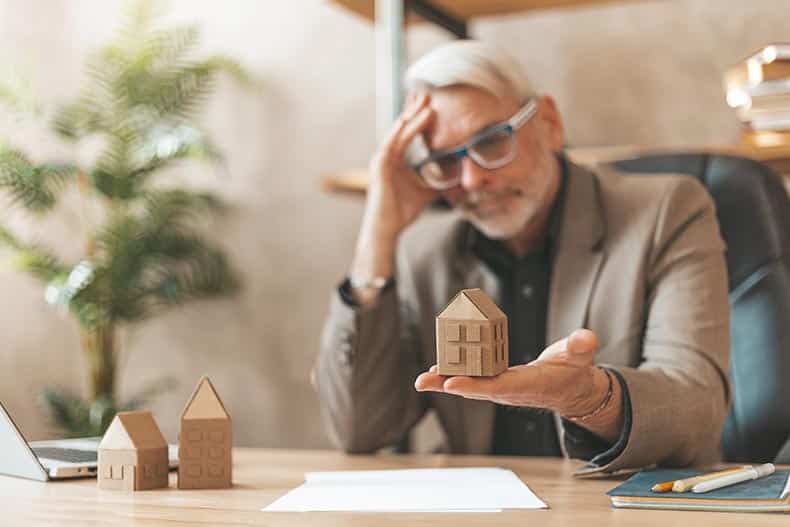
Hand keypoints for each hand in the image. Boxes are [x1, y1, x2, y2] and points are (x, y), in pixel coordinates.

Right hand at [349, 93, 439, 304]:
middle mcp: (386, 156)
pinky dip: (405, 130)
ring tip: (426, 102)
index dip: (418, 119)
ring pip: (399, 131)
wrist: (387, 228)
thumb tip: (460, 181)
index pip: (407, 134)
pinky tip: (415, 118)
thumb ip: (439, 184)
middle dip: (415, 110)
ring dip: (412, 116)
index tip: (432, 105)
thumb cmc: (401, 212)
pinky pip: (394, 142)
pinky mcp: (380, 165)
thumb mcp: (426, 193)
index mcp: (394, 160)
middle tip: (429, 93)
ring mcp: (381, 159)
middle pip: (402, 127)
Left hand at [414, 329, 607, 416]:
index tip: (452, 383)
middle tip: (425, 381)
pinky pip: (471, 378)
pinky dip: (452, 375)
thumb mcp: (580, 357)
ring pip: (469, 385)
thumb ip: (581, 347)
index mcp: (529, 385)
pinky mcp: (496, 382)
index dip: (475, 385)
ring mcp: (501, 388)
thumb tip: (586, 338)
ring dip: (444, 382)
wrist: (570, 389)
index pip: (498, 386)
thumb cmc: (573, 371)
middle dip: (450, 384)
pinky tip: (434, 371)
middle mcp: (510, 390)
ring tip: (421, 379)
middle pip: (476, 388)